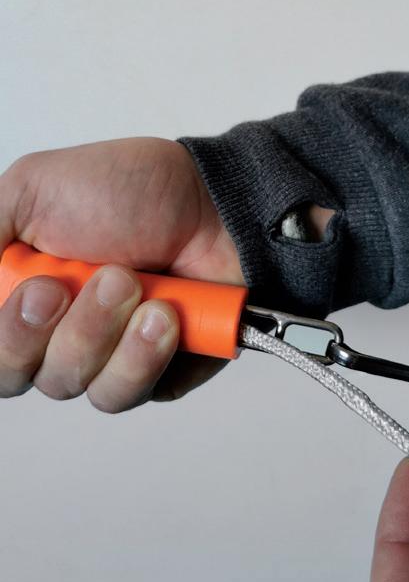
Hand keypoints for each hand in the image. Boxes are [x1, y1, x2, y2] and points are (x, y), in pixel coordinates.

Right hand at [0, 137, 243, 410]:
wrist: (214, 204)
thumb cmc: (131, 189)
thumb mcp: (32, 188)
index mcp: (20, 292)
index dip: (7, 334)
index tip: (41, 289)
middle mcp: (54, 332)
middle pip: (20, 375)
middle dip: (60, 326)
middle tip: (98, 281)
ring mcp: (103, 357)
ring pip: (74, 384)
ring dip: (103, 334)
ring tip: (140, 288)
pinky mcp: (152, 375)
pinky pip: (126, 393)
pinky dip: (141, 357)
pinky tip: (165, 317)